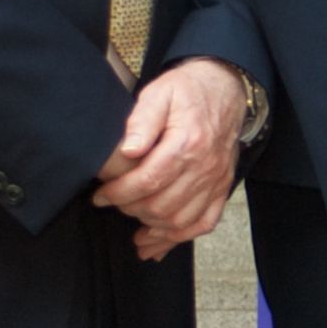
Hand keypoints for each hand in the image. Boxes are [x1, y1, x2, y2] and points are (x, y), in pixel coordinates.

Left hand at [93, 58, 248, 258]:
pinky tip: (158, 239)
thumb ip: (142, 120)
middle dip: (131, 210)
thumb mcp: (159, 93)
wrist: (225, 88)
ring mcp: (216, 181)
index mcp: (187, 143)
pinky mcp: (222, 188)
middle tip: (114, 204)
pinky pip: (204, 223)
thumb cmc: (187, 90)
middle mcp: (204, 167)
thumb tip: (128, 150)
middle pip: (162, 206)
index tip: (101, 197)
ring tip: (132, 225)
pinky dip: (180, 237)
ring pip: (181, 221)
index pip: (148, 181)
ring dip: (153, 228)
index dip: (119, 194)